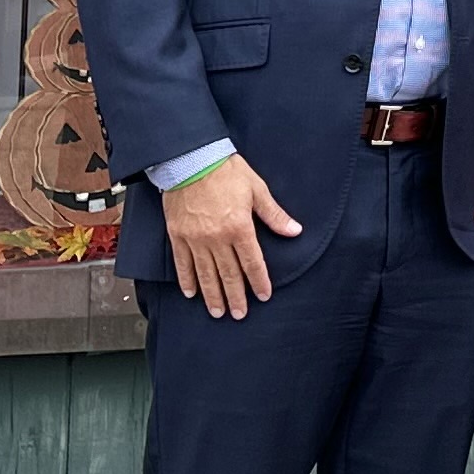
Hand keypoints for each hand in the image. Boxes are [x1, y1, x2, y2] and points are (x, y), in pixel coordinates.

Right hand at [163, 156, 301, 318]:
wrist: (191, 158)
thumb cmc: (226, 171)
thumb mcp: (257, 189)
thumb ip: (274, 214)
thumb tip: (295, 231)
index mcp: (240, 227)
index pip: (252, 262)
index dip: (259, 281)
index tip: (263, 296)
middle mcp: (217, 238)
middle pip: (228, 274)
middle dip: (235, 297)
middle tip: (239, 315)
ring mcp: (196, 238)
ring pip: (206, 274)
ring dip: (213, 295)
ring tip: (218, 312)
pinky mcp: (178, 234)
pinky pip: (183, 263)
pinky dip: (187, 280)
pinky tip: (191, 293)